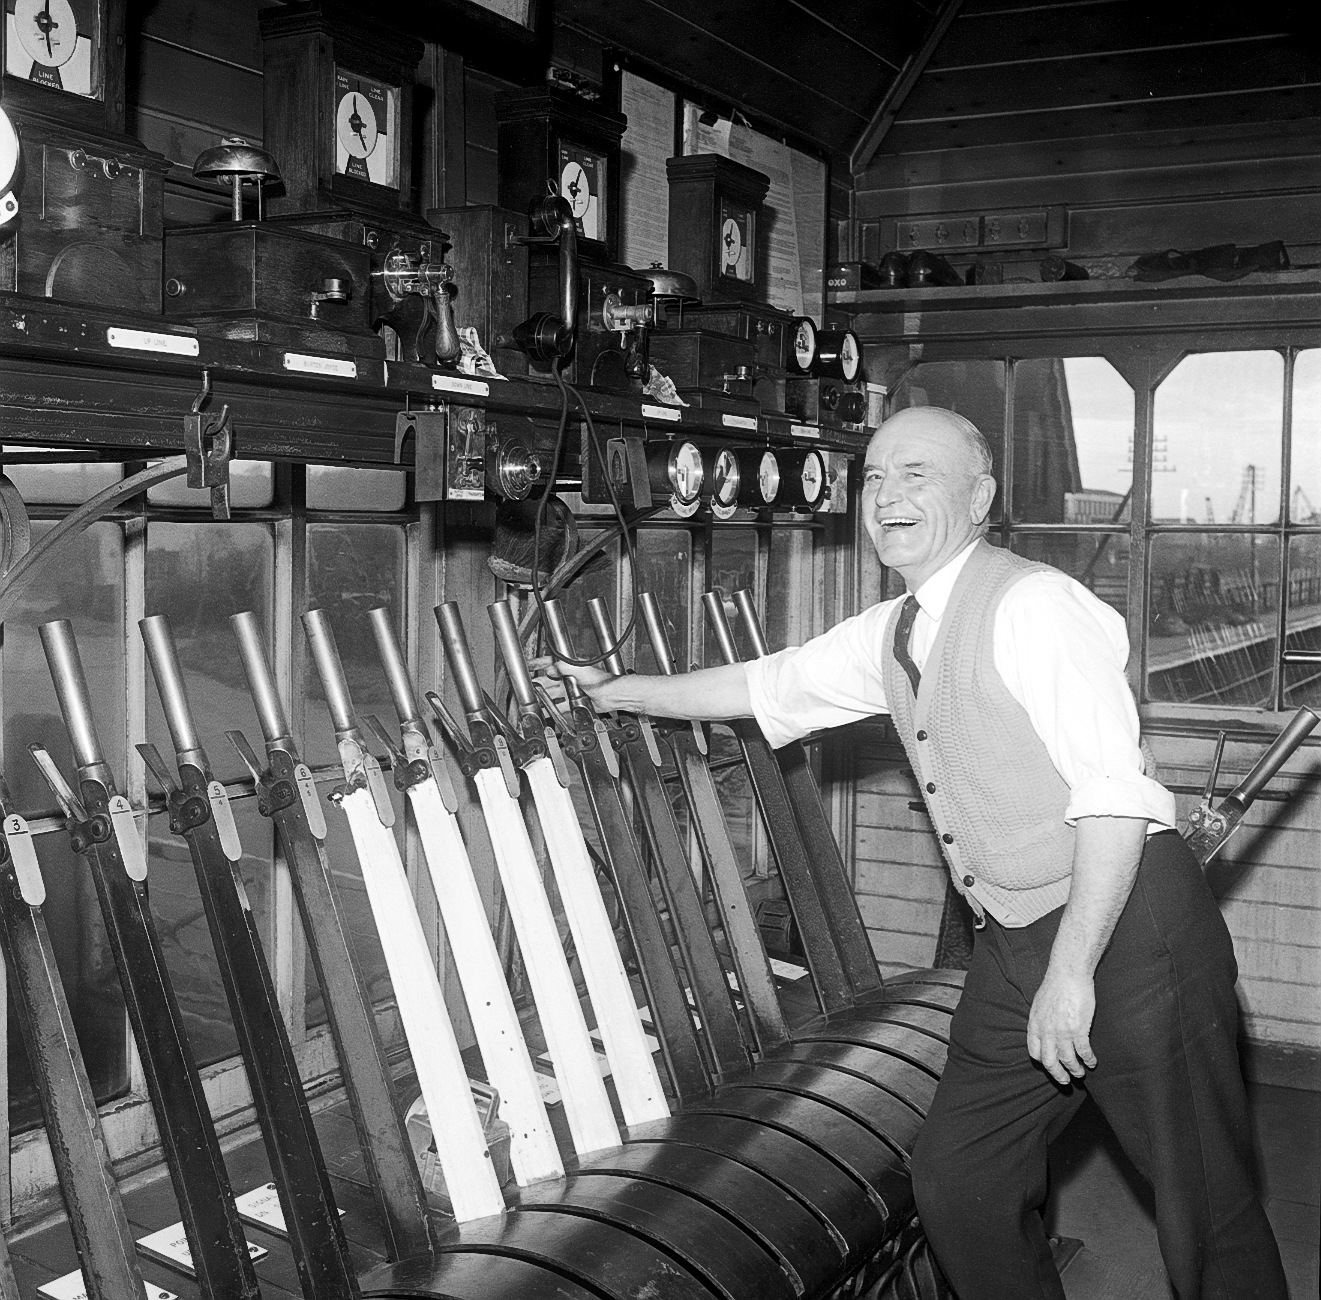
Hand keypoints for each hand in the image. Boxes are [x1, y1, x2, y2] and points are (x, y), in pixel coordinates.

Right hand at [530, 656, 614, 704]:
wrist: (611, 695)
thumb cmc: (601, 681)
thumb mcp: (580, 669)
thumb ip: (564, 666)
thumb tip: (551, 667)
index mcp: (570, 667)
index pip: (550, 664)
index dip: (538, 664)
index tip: (528, 665)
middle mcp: (569, 678)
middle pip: (548, 681)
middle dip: (537, 684)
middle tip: (526, 687)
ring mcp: (572, 690)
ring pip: (552, 695)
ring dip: (542, 698)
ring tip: (532, 701)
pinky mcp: (575, 702)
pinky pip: (560, 706)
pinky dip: (552, 709)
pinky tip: (546, 711)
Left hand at [1026, 967, 1096, 1084]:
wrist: (1068, 974)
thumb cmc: (1055, 986)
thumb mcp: (1039, 1005)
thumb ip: (1041, 1021)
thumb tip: (1044, 1031)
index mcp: (1035, 1024)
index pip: (1034, 1052)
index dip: (1043, 1062)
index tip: (1051, 1066)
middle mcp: (1046, 1031)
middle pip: (1049, 1062)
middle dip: (1058, 1074)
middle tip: (1066, 1081)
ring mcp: (1061, 1031)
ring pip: (1068, 1060)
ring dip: (1075, 1070)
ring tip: (1081, 1073)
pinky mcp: (1078, 1029)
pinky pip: (1084, 1051)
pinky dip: (1088, 1060)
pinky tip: (1092, 1062)